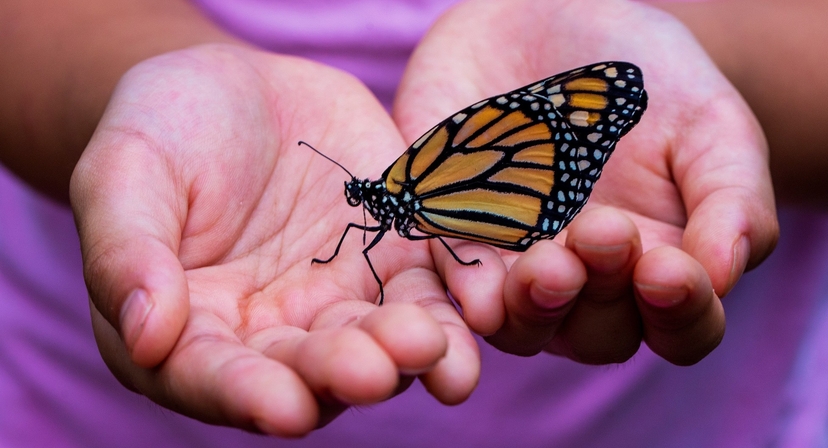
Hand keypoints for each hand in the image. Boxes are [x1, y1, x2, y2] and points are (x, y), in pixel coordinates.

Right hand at [70, 44, 478, 435]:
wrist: (239, 89)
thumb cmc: (163, 131)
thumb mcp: (125, 173)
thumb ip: (127, 253)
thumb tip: (145, 336)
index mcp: (191, 331)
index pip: (213, 377)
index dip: (245, 395)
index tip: (282, 406)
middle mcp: (271, 334)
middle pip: (307, 372)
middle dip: (341, 374)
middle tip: (372, 369)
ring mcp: (338, 301)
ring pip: (376, 343)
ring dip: (406, 355)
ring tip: (430, 347)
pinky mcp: (393, 262)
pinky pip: (427, 293)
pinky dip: (453, 309)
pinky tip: (477, 315)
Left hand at [393, 0, 777, 364]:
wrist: (557, 20)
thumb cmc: (649, 80)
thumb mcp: (710, 125)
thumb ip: (731, 199)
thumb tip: (723, 275)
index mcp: (659, 265)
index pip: (682, 327)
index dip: (681, 313)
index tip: (668, 269)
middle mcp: (587, 283)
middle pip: (598, 335)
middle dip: (601, 295)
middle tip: (601, 231)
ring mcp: (517, 267)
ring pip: (523, 326)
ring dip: (534, 307)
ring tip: (546, 264)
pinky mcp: (455, 236)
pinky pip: (453, 281)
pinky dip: (466, 289)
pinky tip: (479, 288)